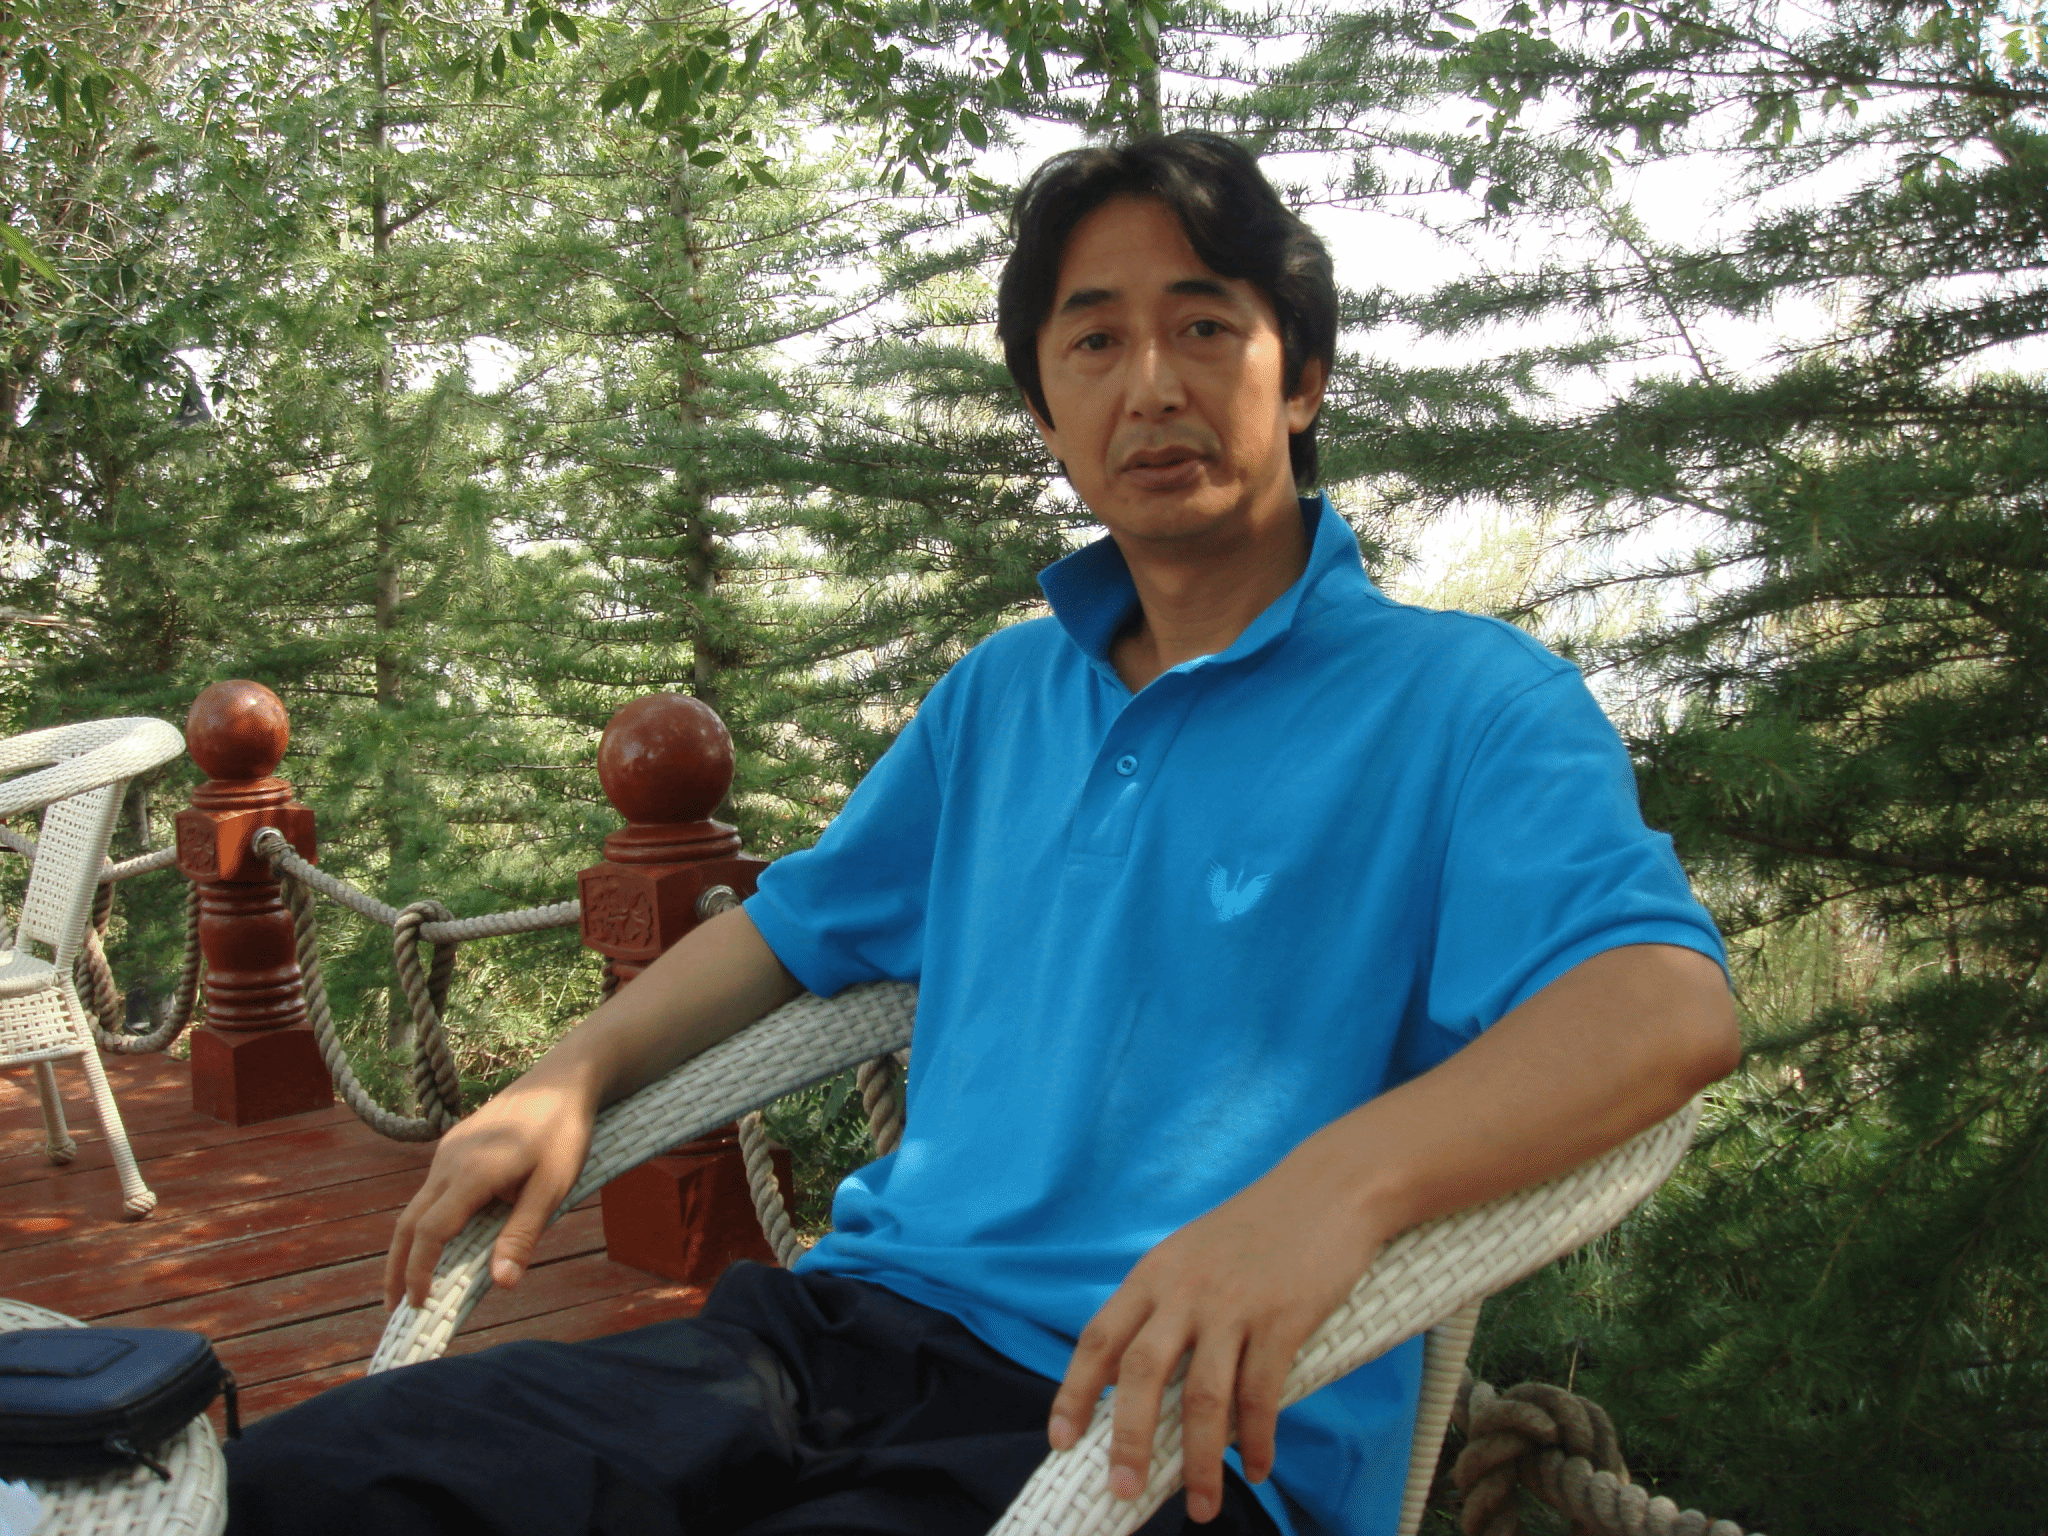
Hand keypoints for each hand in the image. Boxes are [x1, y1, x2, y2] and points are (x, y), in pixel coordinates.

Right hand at [383, 1074, 595, 1310]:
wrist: (561, 1080)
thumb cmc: (562, 1133)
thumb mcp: (553, 1186)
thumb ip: (523, 1234)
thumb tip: (501, 1284)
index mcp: (470, 1175)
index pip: (429, 1234)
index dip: (418, 1273)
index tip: (418, 1306)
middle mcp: (448, 1163)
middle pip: (407, 1223)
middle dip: (397, 1268)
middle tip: (393, 1308)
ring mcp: (447, 1152)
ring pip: (415, 1206)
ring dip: (407, 1246)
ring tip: (408, 1282)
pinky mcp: (454, 1146)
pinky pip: (431, 1191)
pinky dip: (423, 1222)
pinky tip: (438, 1241)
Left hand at [1045, 1151, 1387, 1522]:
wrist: (1327, 1189)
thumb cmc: (1259, 1229)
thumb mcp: (1193, 1254)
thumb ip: (1166, 1305)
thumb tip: (1142, 1380)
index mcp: (1154, 1273)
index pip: (1099, 1338)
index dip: (1074, 1392)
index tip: (1061, 1439)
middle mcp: (1185, 1288)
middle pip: (1142, 1373)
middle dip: (1129, 1439)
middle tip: (1123, 1489)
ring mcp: (1233, 1303)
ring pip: (1205, 1398)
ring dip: (1201, 1461)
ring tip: (1201, 1506)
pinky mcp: (1282, 1318)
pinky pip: (1261, 1394)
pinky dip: (1258, 1440)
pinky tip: (1258, 1467)